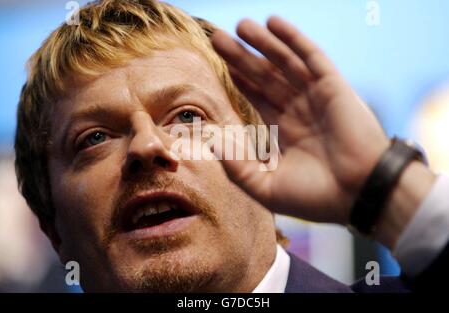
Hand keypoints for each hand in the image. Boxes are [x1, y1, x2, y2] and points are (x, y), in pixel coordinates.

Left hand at [211, 16, 389, 224]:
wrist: (358, 196)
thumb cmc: (315, 198)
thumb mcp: (266, 187)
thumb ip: (237, 167)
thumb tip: (212, 144)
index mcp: (285, 130)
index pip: (258, 97)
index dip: (240, 79)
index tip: (221, 63)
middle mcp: (299, 109)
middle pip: (265, 76)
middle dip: (242, 57)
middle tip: (217, 38)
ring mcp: (315, 96)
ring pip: (284, 62)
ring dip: (262, 43)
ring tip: (239, 25)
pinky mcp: (333, 86)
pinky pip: (311, 56)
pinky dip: (293, 39)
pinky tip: (272, 22)